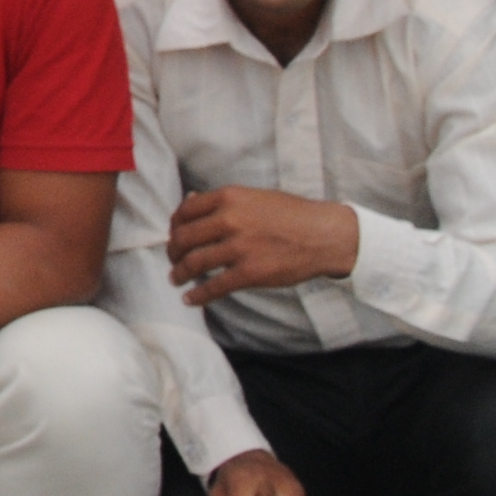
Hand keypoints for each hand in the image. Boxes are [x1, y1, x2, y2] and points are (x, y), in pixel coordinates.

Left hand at [168, 186, 361, 302]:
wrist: (323, 235)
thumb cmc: (291, 214)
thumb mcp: (254, 196)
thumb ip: (223, 201)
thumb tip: (192, 201)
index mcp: (228, 198)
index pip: (186, 211)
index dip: (175, 225)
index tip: (174, 234)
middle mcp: (229, 220)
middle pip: (184, 237)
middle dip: (173, 251)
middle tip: (172, 258)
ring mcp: (239, 247)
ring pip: (194, 262)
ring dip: (180, 272)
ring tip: (176, 278)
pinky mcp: (250, 273)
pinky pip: (215, 286)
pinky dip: (198, 295)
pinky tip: (191, 299)